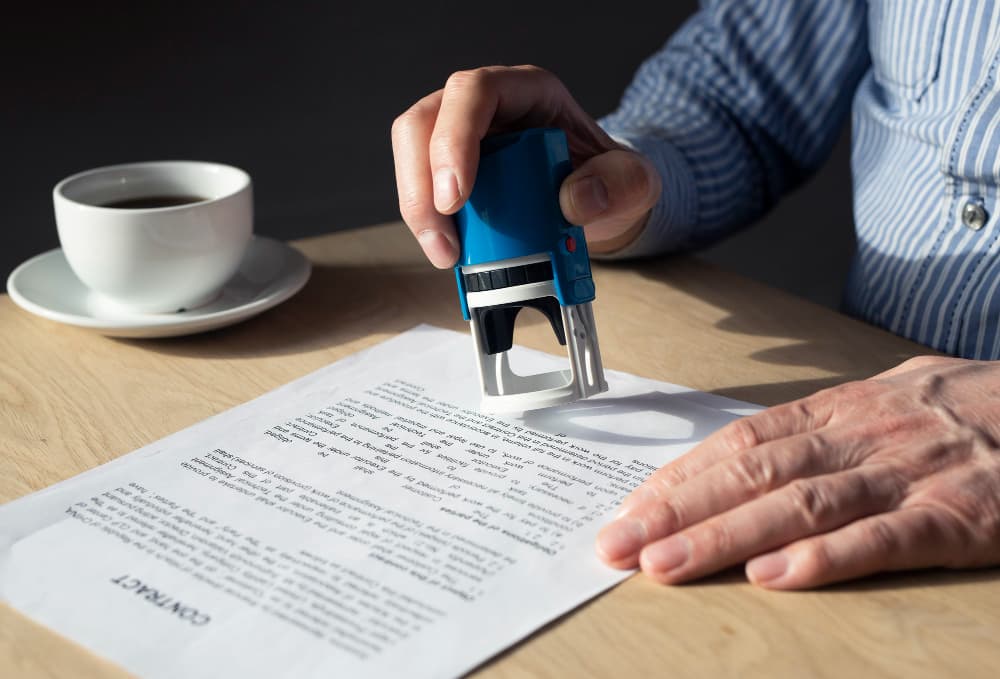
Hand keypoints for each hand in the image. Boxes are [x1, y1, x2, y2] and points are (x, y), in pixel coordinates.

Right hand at [390, 65, 660, 267]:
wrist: (601, 201)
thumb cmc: (609, 180)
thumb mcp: (635, 181)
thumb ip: (621, 185)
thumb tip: (574, 200)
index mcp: (528, 91)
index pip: (474, 93)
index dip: (454, 139)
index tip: (457, 197)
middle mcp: (487, 107)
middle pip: (424, 122)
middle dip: (422, 184)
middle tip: (445, 240)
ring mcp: (462, 137)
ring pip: (412, 154)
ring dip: (419, 207)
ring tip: (447, 253)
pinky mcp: (450, 171)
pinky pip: (422, 188)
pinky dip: (429, 223)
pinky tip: (450, 252)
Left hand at [596, 356, 999, 588]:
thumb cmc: (962, 406)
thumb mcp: (883, 399)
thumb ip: (818, 427)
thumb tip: (743, 453)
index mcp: (837, 411)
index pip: (740, 442)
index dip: (681, 477)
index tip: (630, 508)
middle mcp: (859, 438)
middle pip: (753, 473)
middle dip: (679, 511)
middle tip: (621, 544)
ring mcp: (907, 475)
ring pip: (801, 504)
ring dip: (728, 537)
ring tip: (669, 565)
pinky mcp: (958, 517)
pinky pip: (885, 538)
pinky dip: (827, 557)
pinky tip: (776, 578)